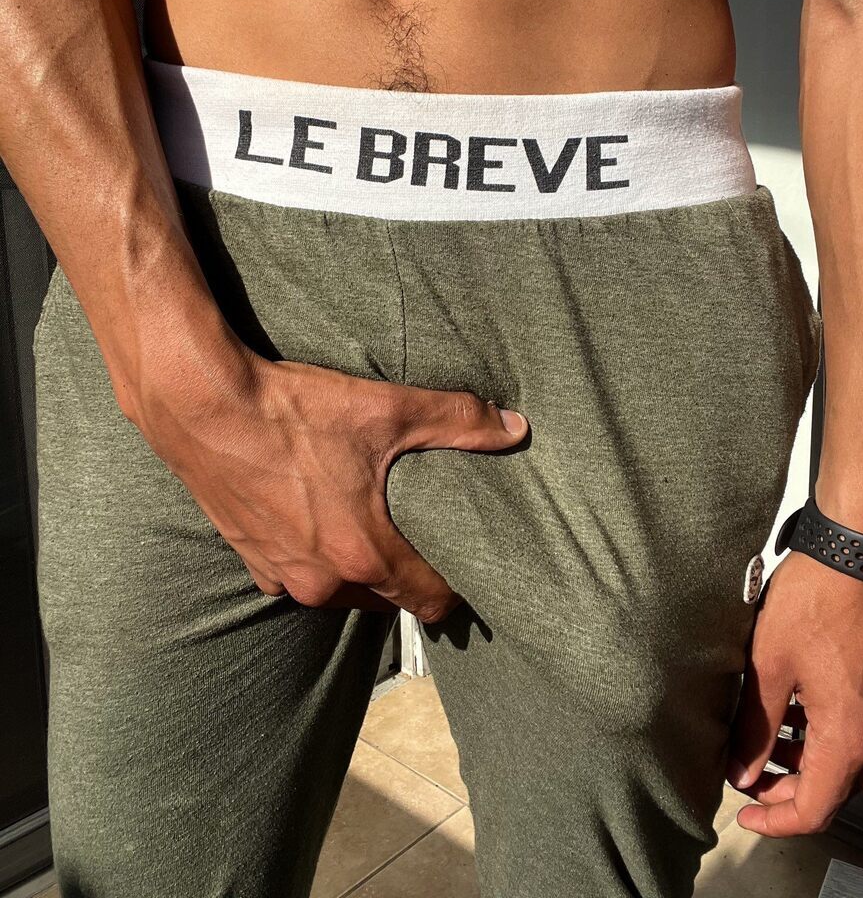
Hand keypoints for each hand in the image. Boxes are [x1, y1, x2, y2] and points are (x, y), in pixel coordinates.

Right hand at [131, 338, 528, 620]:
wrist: (201, 406)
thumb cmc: (293, 411)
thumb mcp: (386, 409)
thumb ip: (458, 421)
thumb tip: (515, 428)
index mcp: (363, 553)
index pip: (428, 601)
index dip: (454, 592)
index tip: (467, 573)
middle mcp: (322, 580)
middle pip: (384, 597)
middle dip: (406, 576)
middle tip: (421, 537)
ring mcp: (280, 574)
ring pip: (339, 588)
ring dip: (357, 567)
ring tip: (368, 522)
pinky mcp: (249, 559)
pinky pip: (297, 572)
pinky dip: (314, 555)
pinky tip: (316, 514)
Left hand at [726, 550, 862, 835]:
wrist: (858, 555)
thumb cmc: (819, 598)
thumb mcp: (769, 665)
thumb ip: (754, 726)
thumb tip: (740, 770)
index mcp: (851, 736)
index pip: (815, 809)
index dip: (776, 822)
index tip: (747, 816)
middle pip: (834, 790)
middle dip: (787, 792)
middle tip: (748, 778)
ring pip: (847, 763)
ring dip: (806, 763)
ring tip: (764, 744)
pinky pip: (860, 734)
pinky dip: (825, 737)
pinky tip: (794, 713)